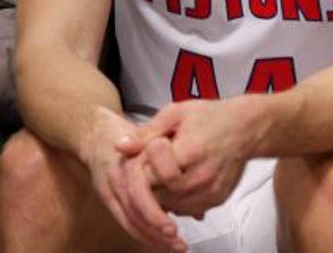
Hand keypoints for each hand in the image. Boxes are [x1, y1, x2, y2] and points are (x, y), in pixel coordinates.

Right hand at [80, 107, 183, 251]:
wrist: (95, 132)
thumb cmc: (131, 133)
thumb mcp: (153, 135)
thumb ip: (173, 157)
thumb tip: (195, 177)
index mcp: (128, 163)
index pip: (136, 196)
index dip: (154, 214)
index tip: (172, 229)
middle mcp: (117, 179)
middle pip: (132, 212)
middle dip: (155, 232)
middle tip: (177, 244)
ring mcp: (110, 189)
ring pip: (128, 219)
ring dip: (150, 237)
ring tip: (172, 248)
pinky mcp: (107, 197)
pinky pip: (123, 219)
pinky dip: (141, 232)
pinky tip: (156, 242)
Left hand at [119, 98, 255, 218]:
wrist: (248, 127)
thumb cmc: (210, 116)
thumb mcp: (177, 113)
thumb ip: (147, 132)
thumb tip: (120, 148)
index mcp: (190, 152)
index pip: (150, 174)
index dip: (146, 161)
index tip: (157, 144)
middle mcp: (201, 177)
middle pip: (157, 192)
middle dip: (151, 178)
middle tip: (157, 160)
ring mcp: (209, 192)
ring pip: (169, 205)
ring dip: (161, 192)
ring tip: (170, 168)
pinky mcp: (215, 201)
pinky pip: (184, 209)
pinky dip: (176, 199)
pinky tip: (180, 180)